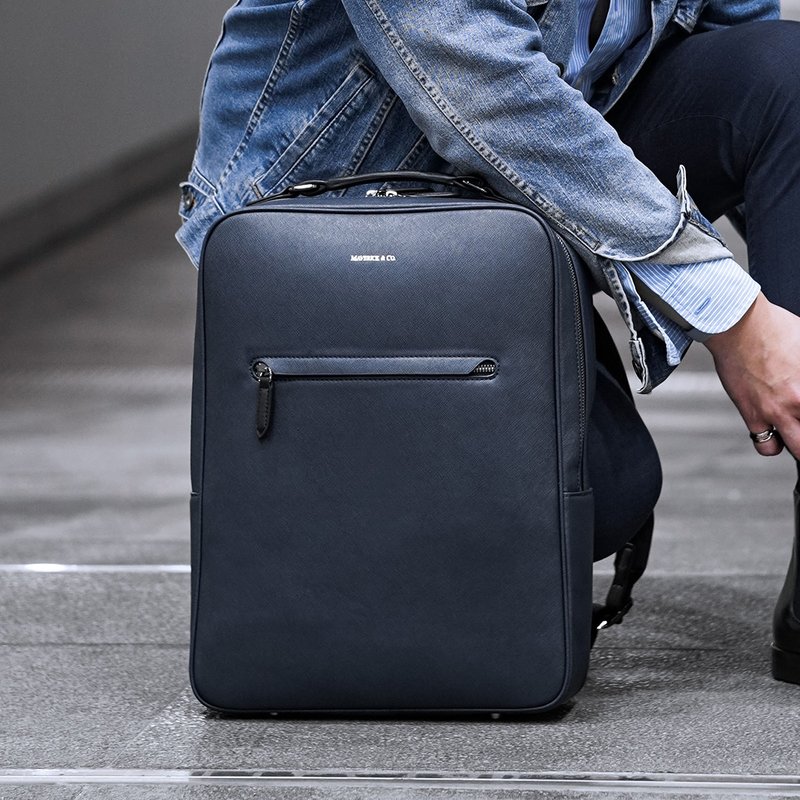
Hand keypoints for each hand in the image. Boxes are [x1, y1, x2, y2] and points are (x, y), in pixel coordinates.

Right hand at [704, 293, 799, 457]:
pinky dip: (770, 441)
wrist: (738, 326)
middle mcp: (796, 402)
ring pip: (797, 448)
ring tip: (795, 433)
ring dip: (797, 443)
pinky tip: (772, 429)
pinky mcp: (752, 414)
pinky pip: (764, 443)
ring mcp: (775, 411)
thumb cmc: (772, 327)